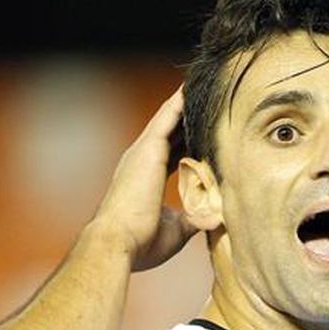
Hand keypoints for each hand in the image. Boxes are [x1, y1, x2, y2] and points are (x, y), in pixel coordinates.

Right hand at [89, 87, 196, 270]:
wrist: (118, 243)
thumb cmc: (141, 242)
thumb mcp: (175, 230)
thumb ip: (191, 218)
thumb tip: (210, 217)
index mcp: (146, 178)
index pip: (173, 152)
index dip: (189, 141)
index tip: (205, 132)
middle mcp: (141, 160)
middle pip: (170, 131)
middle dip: (188, 118)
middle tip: (209, 100)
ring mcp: (143, 152)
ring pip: (169, 119)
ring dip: (185, 103)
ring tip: (204, 86)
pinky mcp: (149, 149)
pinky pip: (168, 117)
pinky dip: (181, 102)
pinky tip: (193, 88)